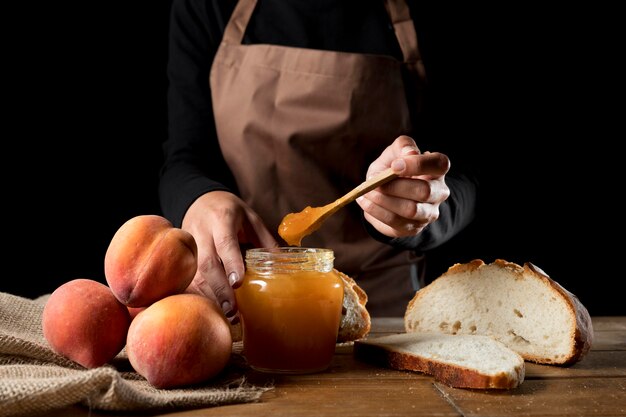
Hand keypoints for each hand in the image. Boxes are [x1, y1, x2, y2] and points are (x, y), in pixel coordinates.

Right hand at [181, 191, 277, 321]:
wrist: (200, 199)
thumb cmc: (230, 211)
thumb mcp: (252, 218)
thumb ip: (265, 241)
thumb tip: (283, 266)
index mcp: (222, 219)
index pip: (225, 243)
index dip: (231, 263)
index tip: (238, 283)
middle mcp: (202, 232)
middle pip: (207, 263)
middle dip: (220, 289)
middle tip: (233, 310)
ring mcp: (189, 244)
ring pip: (195, 274)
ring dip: (210, 296)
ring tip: (226, 314)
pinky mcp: (182, 256)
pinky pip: (187, 278)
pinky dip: (199, 294)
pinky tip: (212, 307)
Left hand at [356, 135, 450, 237]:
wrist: (384, 192)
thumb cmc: (393, 167)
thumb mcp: (394, 152)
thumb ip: (403, 146)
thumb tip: (410, 153)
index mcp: (437, 169)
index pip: (439, 164)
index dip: (418, 165)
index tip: (394, 166)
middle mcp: (439, 192)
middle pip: (425, 191)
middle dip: (395, 186)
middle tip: (375, 183)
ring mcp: (429, 212)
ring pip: (410, 210)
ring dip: (384, 200)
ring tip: (367, 192)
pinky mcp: (414, 227)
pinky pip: (395, 222)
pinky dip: (376, 210)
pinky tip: (364, 201)